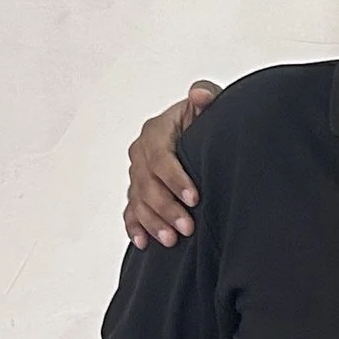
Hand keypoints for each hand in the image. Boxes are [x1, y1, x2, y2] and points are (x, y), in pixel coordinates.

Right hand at [126, 83, 216, 247]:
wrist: (199, 135)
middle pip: (147, 184)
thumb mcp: (208, 104)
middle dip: (166, 207)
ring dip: (153, 222)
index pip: (160, 157)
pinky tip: (143, 243)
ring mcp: (137, 174)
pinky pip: (131, 211)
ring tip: (171, 239)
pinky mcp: (137, 192)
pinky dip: (135, 227)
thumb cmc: (204, 120)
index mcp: (156, 131)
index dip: (175, 178)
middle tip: (188, 226)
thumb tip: (199, 95)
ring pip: (138, 201)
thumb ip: (206, 96)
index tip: (194, 197)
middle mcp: (142, 153)